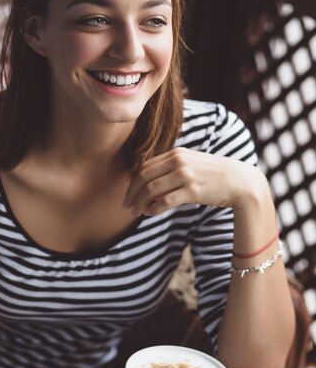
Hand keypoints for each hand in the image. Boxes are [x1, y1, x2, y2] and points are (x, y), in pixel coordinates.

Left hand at [124, 147, 261, 215]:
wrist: (241, 182)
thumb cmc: (215, 175)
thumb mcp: (192, 164)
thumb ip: (172, 168)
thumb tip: (151, 183)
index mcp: (176, 153)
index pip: (145, 167)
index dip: (132, 182)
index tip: (128, 194)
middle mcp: (178, 161)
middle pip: (143, 177)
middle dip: (132, 193)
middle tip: (126, 206)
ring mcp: (185, 175)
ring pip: (151, 190)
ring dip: (140, 203)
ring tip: (136, 212)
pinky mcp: (192, 190)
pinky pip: (165, 201)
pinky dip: (153, 209)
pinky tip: (149, 213)